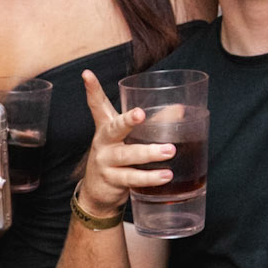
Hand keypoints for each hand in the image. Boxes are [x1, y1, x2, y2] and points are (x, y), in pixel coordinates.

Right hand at [76, 68, 176, 216]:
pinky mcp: (112, 180)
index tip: (86, 74)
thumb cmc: (117, 160)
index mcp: (106, 127)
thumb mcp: (129, 139)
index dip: (92, 89)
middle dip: (127, 121)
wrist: (97, 194)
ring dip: (149, 153)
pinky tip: (165, 176)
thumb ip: (153, 123)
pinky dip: (150, 178)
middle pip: (113, 128)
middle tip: (140, 114)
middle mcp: (103, 142)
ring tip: (170, 151)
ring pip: (127, 155)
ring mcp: (105, 162)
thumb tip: (180, 109)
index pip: (97, 105)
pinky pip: (132, 178)